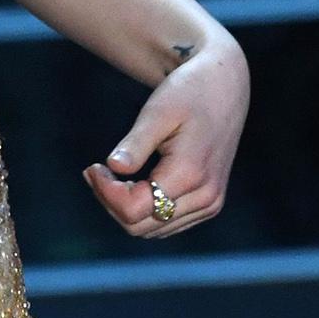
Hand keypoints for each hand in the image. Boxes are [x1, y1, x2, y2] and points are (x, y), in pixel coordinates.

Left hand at [84, 35, 248, 238]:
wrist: (225, 87)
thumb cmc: (189, 93)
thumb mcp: (158, 112)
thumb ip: (136, 143)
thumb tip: (113, 167)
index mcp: (190, 174)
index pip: (134, 209)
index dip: (106, 192)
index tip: (93, 167)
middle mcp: (205, 197)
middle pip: (140, 226)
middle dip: (110, 201)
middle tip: (96, 171)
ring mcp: (210, 204)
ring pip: (152, 229)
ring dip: (125, 208)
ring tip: (110, 176)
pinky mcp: (209, 203)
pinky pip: (167, 223)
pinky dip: (144, 210)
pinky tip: (132, 184)